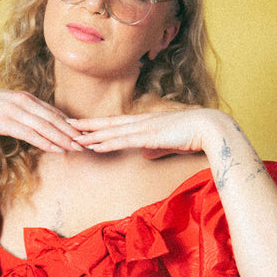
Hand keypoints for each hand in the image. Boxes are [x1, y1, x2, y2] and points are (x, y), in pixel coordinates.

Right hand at [0, 89, 83, 152]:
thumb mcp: (5, 106)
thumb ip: (22, 112)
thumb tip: (35, 123)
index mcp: (25, 96)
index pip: (53, 111)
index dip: (69, 123)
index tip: (82, 134)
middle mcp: (23, 101)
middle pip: (53, 118)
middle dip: (71, 132)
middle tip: (86, 143)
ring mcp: (14, 110)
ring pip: (45, 127)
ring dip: (63, 139)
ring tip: (76, 148)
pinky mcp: (5, 121)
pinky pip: (30, 134)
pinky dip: (45, 142)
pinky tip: (56, 149)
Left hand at [69, 106, 215, 157]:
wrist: (210, 128)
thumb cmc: (193, 135)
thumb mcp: (169, 143)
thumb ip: (155, 148)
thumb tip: (144, 154)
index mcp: (145, 122)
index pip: (115, 123)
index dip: (97, 124)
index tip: (80, 125)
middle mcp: (141, 121)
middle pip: (108, 124)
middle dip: (86, 126)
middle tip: (65, 126)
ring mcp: (145, 127)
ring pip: (112, 132)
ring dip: (92, 135)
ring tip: (73, 138)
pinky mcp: (150, 136)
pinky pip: (124, 140)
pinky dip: (107, 143)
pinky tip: (95, 146)